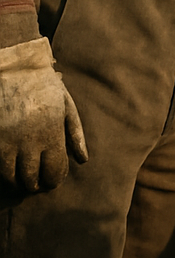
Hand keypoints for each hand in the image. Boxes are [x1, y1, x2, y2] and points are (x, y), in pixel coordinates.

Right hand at [0, 37, 87, 193]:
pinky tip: (12, 173)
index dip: (55, 179)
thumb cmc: (46, 88)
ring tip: (25, 183)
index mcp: (52, 132)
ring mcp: (10, 141)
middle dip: (38, 185)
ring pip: (12, 178)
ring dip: (20, 185)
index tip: (55, 180)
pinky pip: (0, 168)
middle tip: (40, 185)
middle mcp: (30, 140)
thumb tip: (82, 160)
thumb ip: (76, 134)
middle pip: (33, 178)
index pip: (55, 169)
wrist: (16, 72)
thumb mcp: (67, 106)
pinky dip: (5, 175)